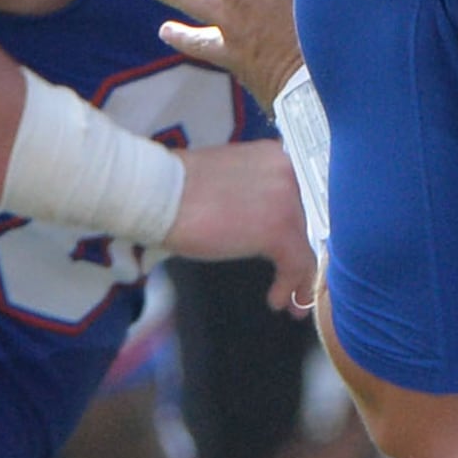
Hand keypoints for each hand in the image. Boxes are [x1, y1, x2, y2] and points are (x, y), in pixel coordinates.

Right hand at [166, 139, 316, 312]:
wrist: (155, 192)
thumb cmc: (174, 189)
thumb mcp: (224, 182)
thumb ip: (248, 194)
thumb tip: (255, 219)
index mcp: (273, 157)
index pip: (293, 199)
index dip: (292, 230)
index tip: (287, 251)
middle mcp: (287, 172)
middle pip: (299, 222)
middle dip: (294, 254)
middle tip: (290, 279)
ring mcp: (286, 199)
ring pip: (302, 245)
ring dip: (297, 278)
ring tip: (290, 300)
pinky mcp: (278, 229)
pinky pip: (297, 263)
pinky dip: (292, 287)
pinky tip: (277, 300)